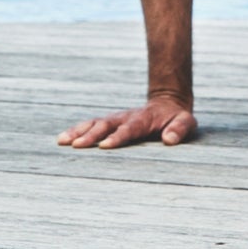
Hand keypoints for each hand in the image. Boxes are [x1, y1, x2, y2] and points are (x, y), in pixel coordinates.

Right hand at [58, 93, 196, 149]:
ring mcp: (116, 119)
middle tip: (77, 145)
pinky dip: (76, 130)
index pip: (130, 129)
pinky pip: (91, 125)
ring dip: (79, 131)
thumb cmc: (176, 118)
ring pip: (95, 123)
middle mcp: (126, 117)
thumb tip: (169, 140)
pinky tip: (62, 139)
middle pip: (107, 125)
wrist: (168, 103)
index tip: (105, 145)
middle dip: (92, 135)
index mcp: (144, 120)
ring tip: (62, 141)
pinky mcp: (109, 122)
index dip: (118, 137)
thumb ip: (179, 129)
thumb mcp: (185, 122)